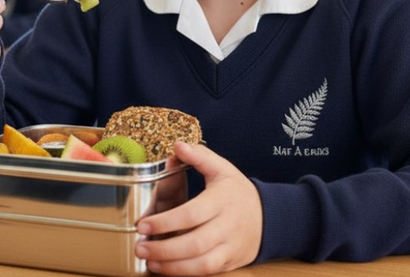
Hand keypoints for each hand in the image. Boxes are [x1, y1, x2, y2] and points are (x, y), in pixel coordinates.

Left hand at [136, 142, 261, 275]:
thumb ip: (199, 157)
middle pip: (194, 243)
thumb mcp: (223, 169)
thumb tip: (177, 146)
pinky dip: (184, 273)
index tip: (142, 224)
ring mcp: (229, 247)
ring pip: (200, 263)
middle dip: (164, 248)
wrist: (269, 218)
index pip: (192, 214)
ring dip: (172, 265)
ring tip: (148, 260)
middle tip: (140, 246)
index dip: (166, 222)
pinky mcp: (229, 262)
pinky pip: (206, 271)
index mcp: (222, 200)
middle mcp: (227, 226)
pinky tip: (164, 268)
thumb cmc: (238, 193)